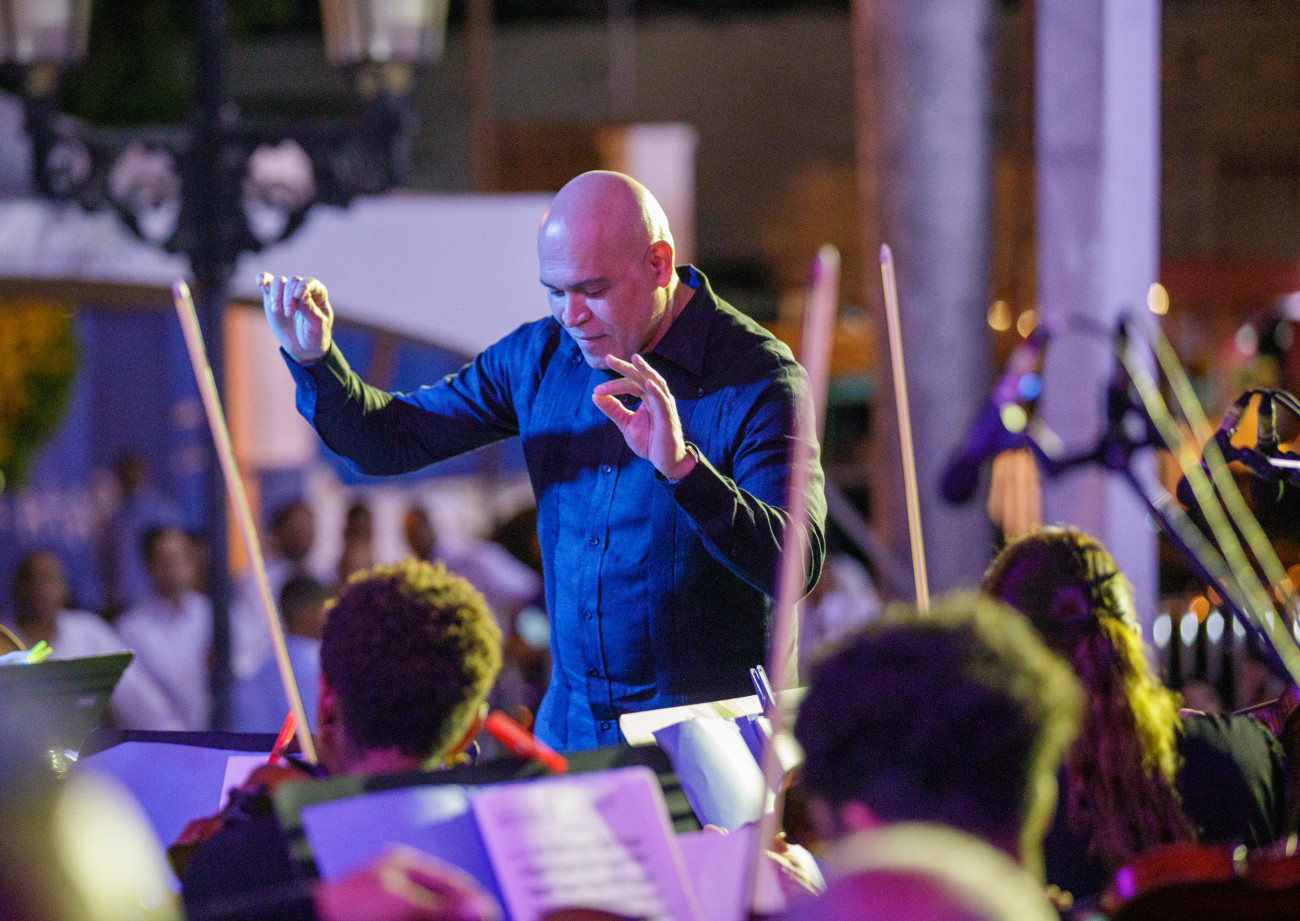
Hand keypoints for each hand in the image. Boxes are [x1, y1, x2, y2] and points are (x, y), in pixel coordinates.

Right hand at [260, 272, 332, 363]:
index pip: (311, 283)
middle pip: (293, 282)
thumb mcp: (317, 326)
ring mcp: (286, 292)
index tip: (298, 296)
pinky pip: (267, 282)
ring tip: (276, 310)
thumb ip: (310, 310)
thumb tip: (302, 296)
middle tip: (289, 313)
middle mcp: (302, 289)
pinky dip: (263, 279)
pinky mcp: (272, 297)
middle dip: (289, 297)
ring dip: (276, 294)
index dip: (304, 286)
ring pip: (279, 282)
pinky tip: (260, 282)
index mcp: (317, 294)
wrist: (303, 347)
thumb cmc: (315, 335)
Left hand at [313, 846, 501, 920]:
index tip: (492, 914)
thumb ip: (443, 909)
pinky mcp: (388, 917)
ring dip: (449, 917)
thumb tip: (482, 907)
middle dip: (460, 915)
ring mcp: (393, 909)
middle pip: (444, 905)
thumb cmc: (350, 907)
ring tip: (470, 919)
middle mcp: (401, 887)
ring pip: (431, 914)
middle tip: (482, 920)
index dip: (474, 902)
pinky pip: (417, 918)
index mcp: (405, 867)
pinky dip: (431, 918)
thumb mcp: (402, 905)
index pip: (452, 883)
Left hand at [592, 354, 695, 480]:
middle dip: (625, 367)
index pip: (630, 384)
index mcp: (647, 397)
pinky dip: (656, 391)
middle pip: (640, 377)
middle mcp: (657, 397)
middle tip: (608, 358)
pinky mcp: (668, 417)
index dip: (613, 385)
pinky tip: (648, 383)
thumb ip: (613, 409)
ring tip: (634, 359)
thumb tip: (595, 396)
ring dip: (644, 370)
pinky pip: (663, 401)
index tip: (596, 390)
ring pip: (654, 383)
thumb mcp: (626, 424)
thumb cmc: (650, 441)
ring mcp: (664, 405)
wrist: (666, 461)